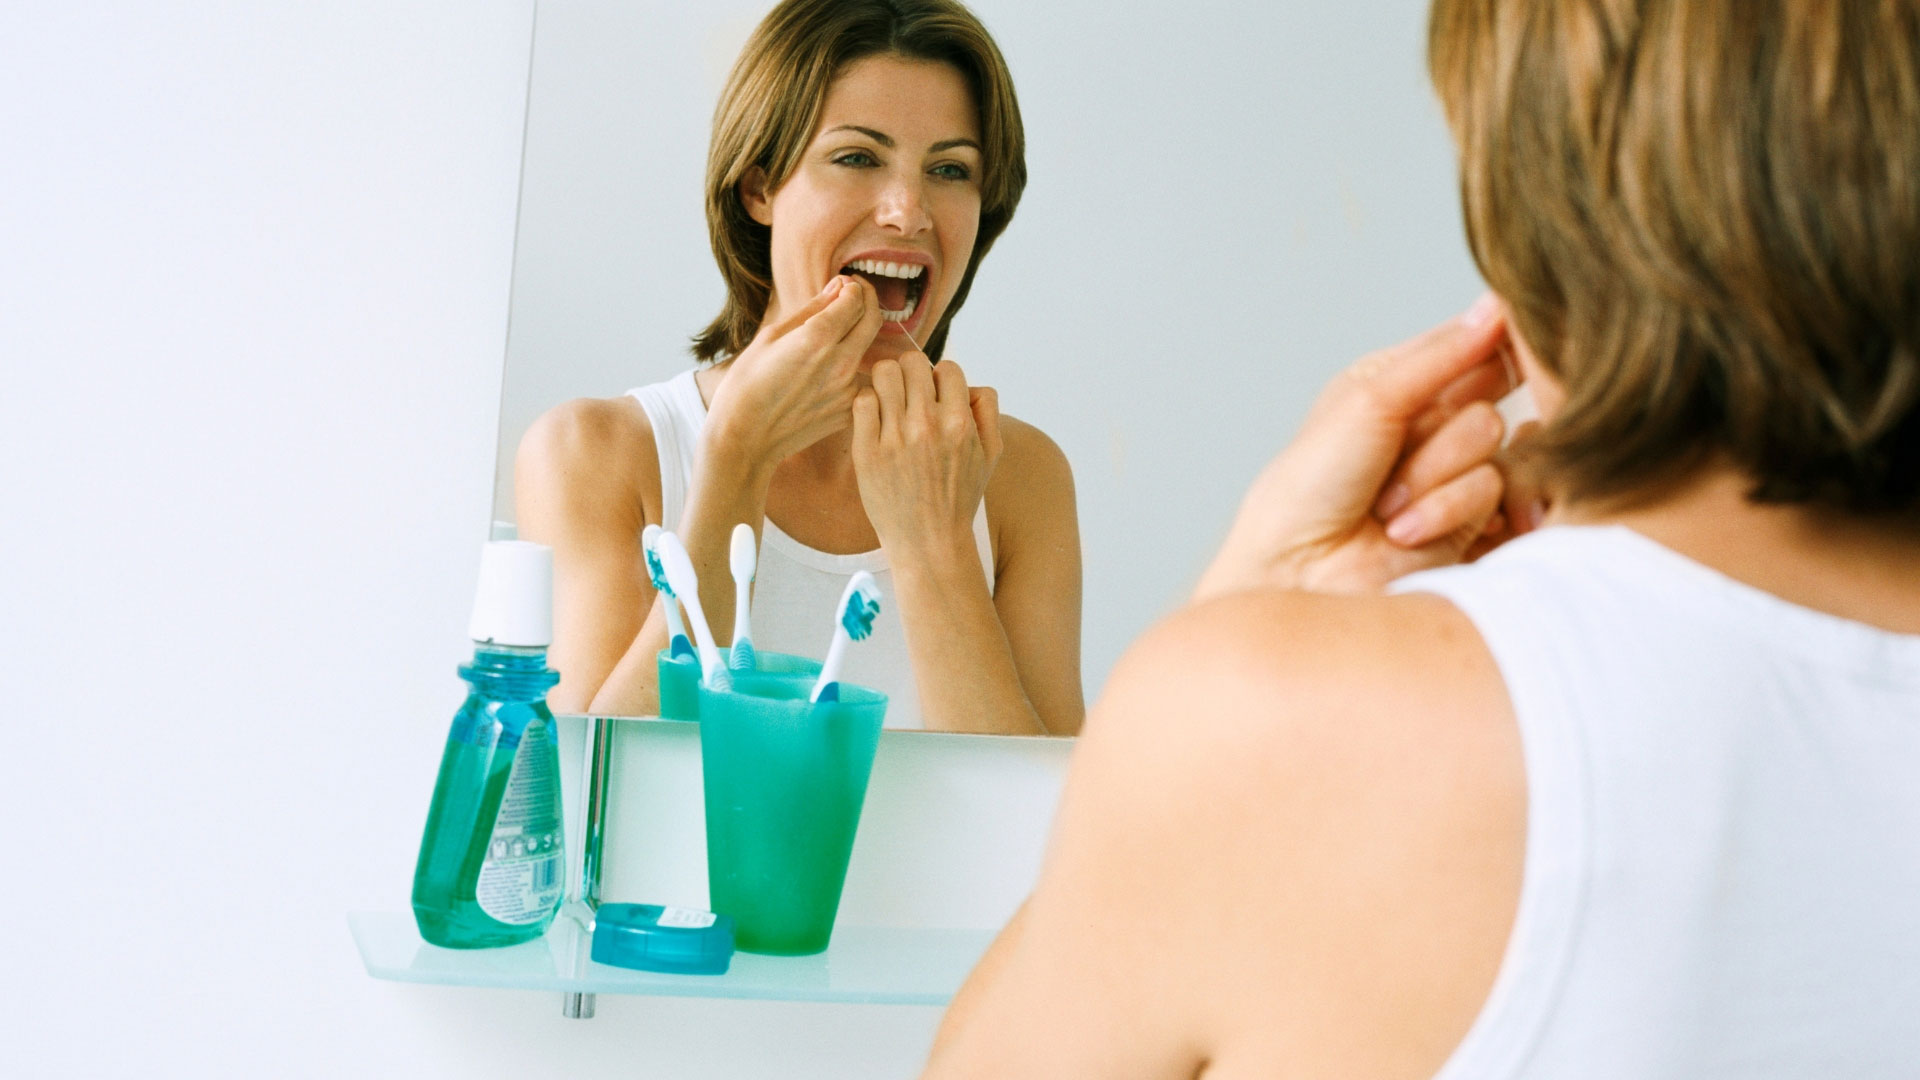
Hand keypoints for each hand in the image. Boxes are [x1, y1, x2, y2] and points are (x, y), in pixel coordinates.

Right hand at [703, 275, 883, 466]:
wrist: (745, 438)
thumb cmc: (747, 384)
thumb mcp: (771, 336)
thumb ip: (812, 309)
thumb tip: (839, 286)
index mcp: (818, 337)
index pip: (856, 298)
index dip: (852, 287)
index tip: (845, 286)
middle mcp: (840, 362)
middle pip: (873, 320)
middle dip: (867, 301)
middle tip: (854, 297)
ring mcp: (848, 390)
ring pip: (868, 352)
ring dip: (856, 339)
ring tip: (831, 342)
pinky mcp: (849, 411)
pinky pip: (859, 381)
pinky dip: (848, 371)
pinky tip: (823, 376)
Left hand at [850, 355, 1001, 557]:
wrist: (929, 542)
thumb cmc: (958, 498)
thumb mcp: (990, 456)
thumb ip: (988, 413)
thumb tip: (972, 385)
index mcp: (960, 423)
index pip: (947, 367)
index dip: (940, 378)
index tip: (934, 396)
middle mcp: (928, 426)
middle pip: (912, 362)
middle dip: (911, 374)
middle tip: (907, 395)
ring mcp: (896, 438)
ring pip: (883, 373)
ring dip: (886, 383)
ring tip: (888, 403)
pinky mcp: (868, 451)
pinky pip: (861, 401)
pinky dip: (867, 404)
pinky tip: (874, 421)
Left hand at [1194, 294, 1535, 599]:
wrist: (1298, 572)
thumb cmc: (1310, 485)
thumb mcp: (1369, 400)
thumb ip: (1441, 357)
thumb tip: (1497, 306)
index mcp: (1399, 384)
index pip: (1468, 345)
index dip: (1488, 341)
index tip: (1504, 335)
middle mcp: (1430, 426)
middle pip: (1491, 392)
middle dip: (1442, 425)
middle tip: (1398, 450)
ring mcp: (1451, 474)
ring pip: (1496, 441)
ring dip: (1436, 472)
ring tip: (1388, 503)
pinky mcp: (1470, 521)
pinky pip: (1496, 491)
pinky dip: (1446, 508)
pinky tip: (1404, 527)